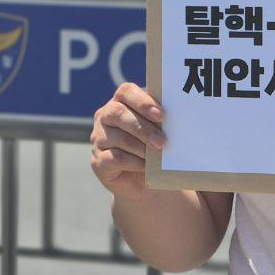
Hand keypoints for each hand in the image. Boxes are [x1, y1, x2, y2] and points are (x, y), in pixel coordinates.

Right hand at [91, 83, 165, 201]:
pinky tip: (145, 166)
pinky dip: (134, 162)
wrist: (144, 182)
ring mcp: (98, 139)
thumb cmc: (153, 149)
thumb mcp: (157, 131)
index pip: (126, 92)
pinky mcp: (98, 161)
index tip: (161, 115)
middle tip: (162, 141)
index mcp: (120, 102)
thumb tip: (177, 119)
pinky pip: (115, 158)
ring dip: (141, 148)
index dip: (143, 102)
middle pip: (119, 113)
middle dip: (143, 128)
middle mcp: (105, 117)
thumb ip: (160, 121)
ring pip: (119, 138)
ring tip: (157, 156)